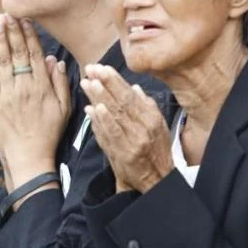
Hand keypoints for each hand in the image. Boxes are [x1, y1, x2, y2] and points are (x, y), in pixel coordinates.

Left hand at [0, 14, 69, 185]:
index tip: (23, 19)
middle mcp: (22, 89)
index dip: (28, 35)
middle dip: (10, 32)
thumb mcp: (64, 108)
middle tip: (5, 14)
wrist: (28, 156)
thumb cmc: (48, 132)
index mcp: (41, 87)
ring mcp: (5, 97)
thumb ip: (60, 83)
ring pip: (0, 64)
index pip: (34, 55)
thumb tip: (55, 59)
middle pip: (15, 55)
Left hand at [81, 65, 171, 193]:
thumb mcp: (158, 126)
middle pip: (121, 101)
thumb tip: (135, 88)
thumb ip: (146, 106)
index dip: (115, 80)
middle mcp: (143, 127)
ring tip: (88, 83)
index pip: (130, 95)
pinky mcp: (123, 153)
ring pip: (114, 115)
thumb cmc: (155, 150)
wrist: (155, 179)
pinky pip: (111, 134)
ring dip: (100, 98)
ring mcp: (132, 140)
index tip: (103, 68)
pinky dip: (102, 121)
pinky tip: (93, 109)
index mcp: (151, 118)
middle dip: (105, 83)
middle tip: (91, 70)